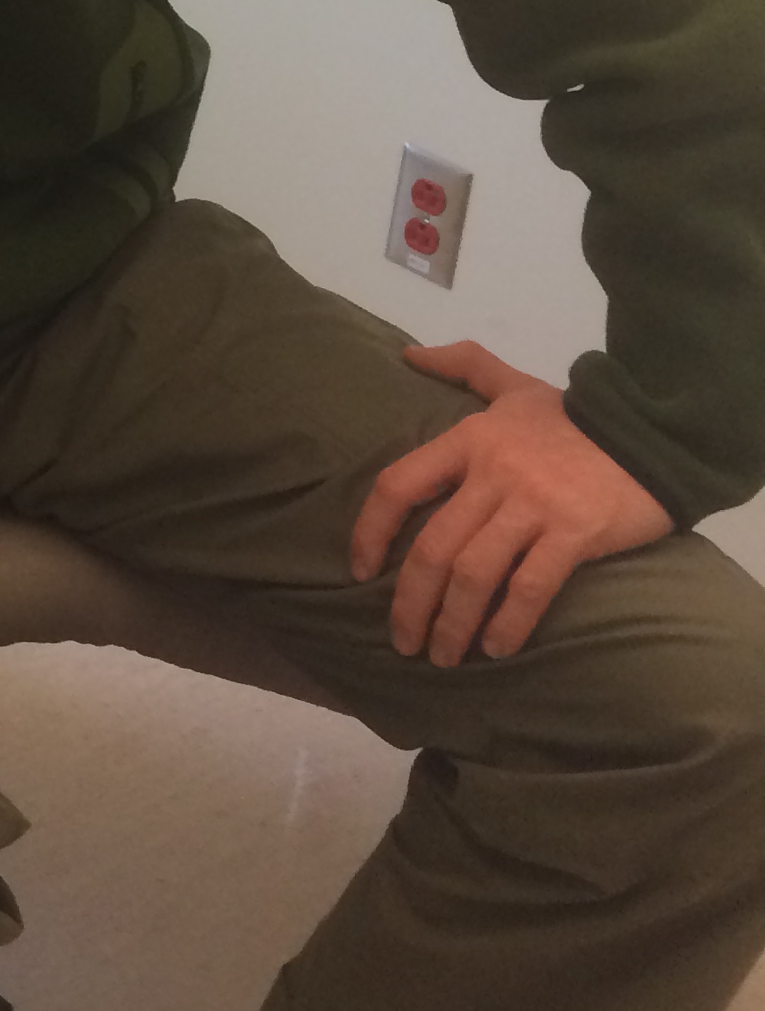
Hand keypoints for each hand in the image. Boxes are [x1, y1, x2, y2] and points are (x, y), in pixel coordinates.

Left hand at [350, 339, 673, 665]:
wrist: (650, 430)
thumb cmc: (575, 415)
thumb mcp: (513, 385)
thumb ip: (462, 366)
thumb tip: (407, 354)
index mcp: (469, 439)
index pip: (399, 485)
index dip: (371, 531)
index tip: (360, 571)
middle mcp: (492, 473)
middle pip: (433, 545)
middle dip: (410, 602)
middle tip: (403, 642)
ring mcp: (533, 505)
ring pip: (474, 573)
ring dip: (452, 623)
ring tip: (443, 656)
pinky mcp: (574, 534)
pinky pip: (529, 587)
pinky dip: (507, 623)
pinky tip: (496, 648)